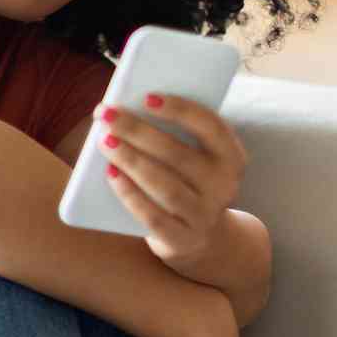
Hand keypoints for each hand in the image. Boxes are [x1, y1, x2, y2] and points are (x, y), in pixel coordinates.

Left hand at [98, 93, 247, 283]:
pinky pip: (154, 217)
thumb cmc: (187, 184)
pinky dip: (130, 194)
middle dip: (138, 131)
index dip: (180, 110)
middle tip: (107, 114)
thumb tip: (128, 110)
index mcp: (231, 157)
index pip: (211, 127)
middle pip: (179, 154)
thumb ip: (174, 136)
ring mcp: (205, 216)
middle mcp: (224, 186)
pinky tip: (111, 174)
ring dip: (132, 160)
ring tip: (105, 142)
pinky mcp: (183, 240)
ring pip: (166, 186)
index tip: (146, 97)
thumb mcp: (194, 159)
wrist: (201, 239)